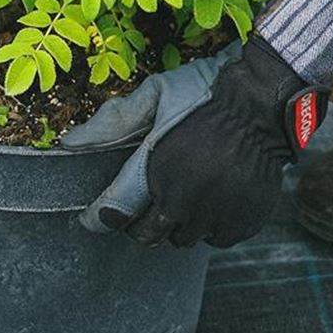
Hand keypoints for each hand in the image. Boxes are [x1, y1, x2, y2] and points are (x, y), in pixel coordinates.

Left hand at [61, 37, 326, 248]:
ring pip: (182, 238)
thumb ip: (113, 122)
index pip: (115, 211)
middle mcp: (184, 200)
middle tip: (145, 202)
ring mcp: (215, 215)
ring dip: (177, 222)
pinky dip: (211, 224)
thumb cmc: (205, 93)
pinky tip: (214, 196)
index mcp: (157, 169)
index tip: (93, 217)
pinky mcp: (242, 223)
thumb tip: (67, 143)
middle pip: (147, 235)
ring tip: (186, 192)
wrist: (265, 102)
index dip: (99, 217)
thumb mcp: (156, 95)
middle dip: (139, 223)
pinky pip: (215, 239)